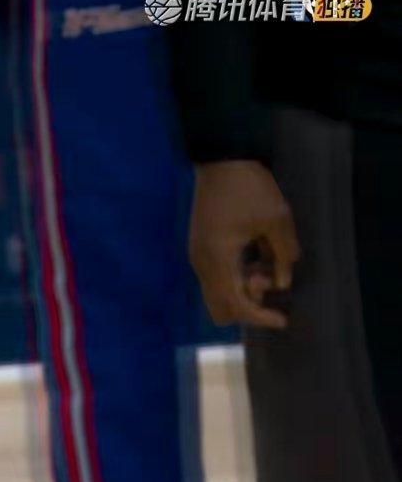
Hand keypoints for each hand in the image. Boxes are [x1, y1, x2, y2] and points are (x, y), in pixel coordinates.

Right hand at [189, 160, 300, 328]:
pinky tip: (252, 257)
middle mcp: (202, 265)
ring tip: (263, 263)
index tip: (283, 319)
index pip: (237, 304)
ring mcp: (197, 256)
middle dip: (247, 305)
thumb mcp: (277, 221)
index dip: (260, 316)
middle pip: (220, 308)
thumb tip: (282, 282)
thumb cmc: (249, 189)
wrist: (221, 161)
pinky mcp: (199, 248)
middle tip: (268, 279)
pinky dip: (234, 279)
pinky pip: (215, 278)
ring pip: (217, 294)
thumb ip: (282, 256)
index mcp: (219, 260)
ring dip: (241, 290)